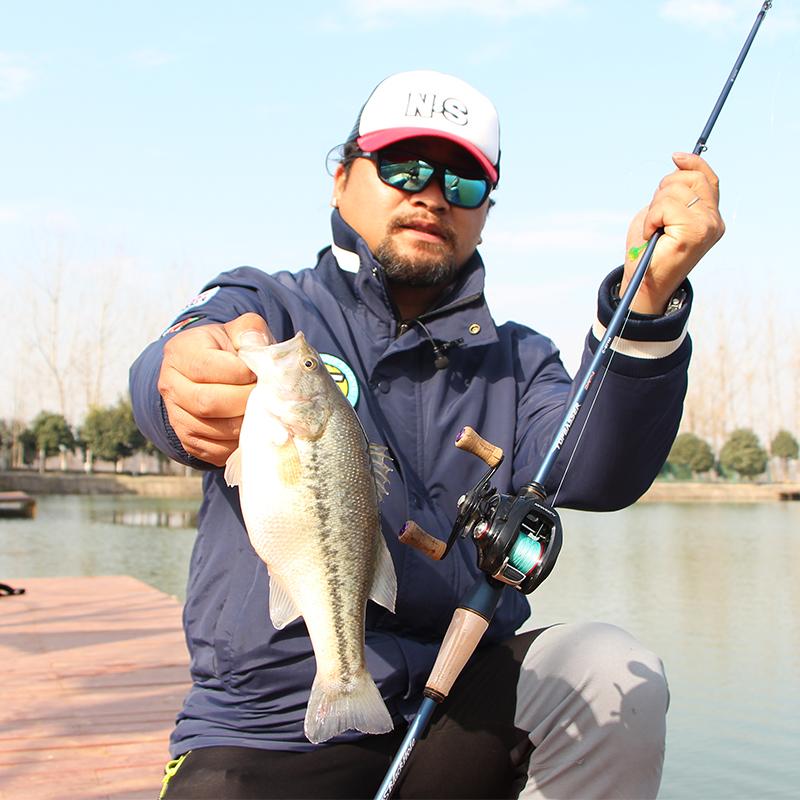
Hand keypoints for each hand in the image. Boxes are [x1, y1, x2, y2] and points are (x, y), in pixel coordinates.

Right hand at [158, 312, 273, 465]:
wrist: (215, 375)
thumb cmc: (231, 351)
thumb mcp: (240, 332)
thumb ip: (250, 330)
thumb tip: (257, 345)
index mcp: (180, 352)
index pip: (207, 367)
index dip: (240, 373)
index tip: (258, 372)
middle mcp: (170, 385)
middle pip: (208, 402)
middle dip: (245, 400)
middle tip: (266, 395)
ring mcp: (176, 417)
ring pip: (214, 429)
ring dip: (247, 422)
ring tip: (263, 410)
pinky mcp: (189, 442)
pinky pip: (216, 450)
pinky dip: (240, 442)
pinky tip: (254, 427)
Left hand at [624, 152, 724, 313]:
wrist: (644, 284)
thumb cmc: (649, 250)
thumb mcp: (661, 215)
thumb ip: (675, 193)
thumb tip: (680, 161)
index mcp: (711, 217)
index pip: (708, 179)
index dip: (692, 163)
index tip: (675, 157)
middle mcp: (715, 222)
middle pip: (690, 179)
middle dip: (664, 189)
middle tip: (655, 214)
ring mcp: (708, 227)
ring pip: (675, 191)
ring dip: (654, 207)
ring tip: (653, 228)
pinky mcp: (695, 232)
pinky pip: (665, 206)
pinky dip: (651, 218)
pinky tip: (651, 234)